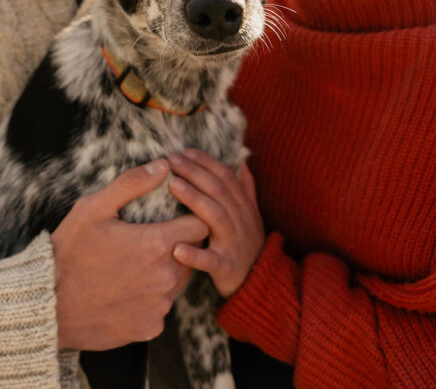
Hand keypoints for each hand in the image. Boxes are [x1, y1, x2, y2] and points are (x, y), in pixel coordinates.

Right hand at [51, 159, 208, 349]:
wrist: (47, 306)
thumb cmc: (69, 253)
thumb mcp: (93, 209)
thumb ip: (132, 184)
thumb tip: (163, 165)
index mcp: (158, 244)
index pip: (200, 226)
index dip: (189, 219)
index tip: (173, 218)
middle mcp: (167, 277)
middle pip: (192, 255)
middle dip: (177, 246)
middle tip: (146, 243)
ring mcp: (160, 305)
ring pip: (178, 283)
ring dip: (164, 274)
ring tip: (133, 268)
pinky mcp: (150, 327)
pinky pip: (160, 309)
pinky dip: (149, 300)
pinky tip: (125, 293)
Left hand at [168, 150, 264, 297]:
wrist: (263, 285)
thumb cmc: (248, 245)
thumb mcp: (252, 216)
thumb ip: (246, 189)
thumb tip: (242, 161)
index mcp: (243, 207)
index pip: (226, 177)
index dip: (206, 162)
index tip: (185, 151)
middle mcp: (240, 221)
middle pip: (218, 190)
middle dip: (195, 172)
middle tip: (172, 160)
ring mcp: (233, 243)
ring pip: (215, 216)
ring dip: (195, 199)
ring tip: (174, 185)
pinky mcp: (226, 268)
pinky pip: (210, 261)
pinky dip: (194, 255)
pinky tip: (176, 248)